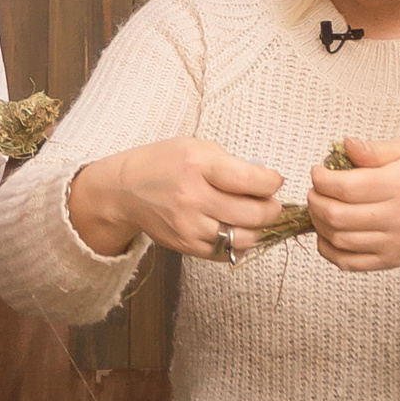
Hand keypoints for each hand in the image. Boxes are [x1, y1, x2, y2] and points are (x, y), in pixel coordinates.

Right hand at [66, 138, 282, 261]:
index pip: (250, 180)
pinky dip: (239, 244)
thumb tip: (265, 183)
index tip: (274, 181)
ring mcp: (188, 226)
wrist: (125, 190)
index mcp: (197, 165)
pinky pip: (226, 253)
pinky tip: (237, 231)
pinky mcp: (185, 245)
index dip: (272, 182)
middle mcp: (192, 197)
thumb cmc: (164, 163)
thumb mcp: (196, 147)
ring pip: (242, 238)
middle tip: (271, 203)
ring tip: (255, 218)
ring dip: (258, 230)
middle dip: (271, 209)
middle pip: (252, 214)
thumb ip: (231, 163)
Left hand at [305, 137, 399, 281]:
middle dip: (315, 201)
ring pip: (338, 239)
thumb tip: (345, 144)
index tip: (318, 172)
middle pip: (337, 215)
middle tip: (316, 190)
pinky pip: (347, 262)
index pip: (347, 187)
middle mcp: (398, 217)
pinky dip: (327, 249)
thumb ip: (376, 149)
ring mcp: (393, 243)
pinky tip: (327, 233)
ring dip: (318, 223)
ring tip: (321, 208)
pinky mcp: (389, 261)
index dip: (322, 180)